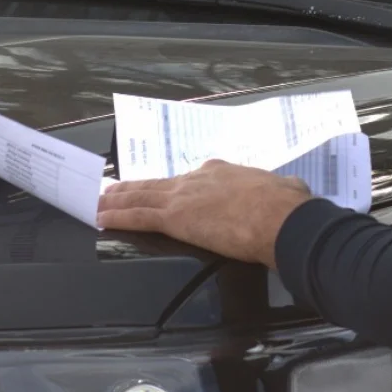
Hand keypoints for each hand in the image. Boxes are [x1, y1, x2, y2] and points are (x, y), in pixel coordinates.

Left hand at [96, 160, 312, 267]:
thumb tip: (294, 190)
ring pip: (141, 196)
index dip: (176, 184)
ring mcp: (185, 196)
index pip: (194, 177)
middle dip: (135, 187)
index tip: (166, 186)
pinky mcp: (175, 218)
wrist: (281, 218)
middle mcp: (199, 179)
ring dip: (117, 200)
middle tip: (112, 188)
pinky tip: (101, 218)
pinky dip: (116, 216)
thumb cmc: (288, 207)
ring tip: (98, 201)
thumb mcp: (287, 189)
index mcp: (225, 172)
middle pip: (158, 183)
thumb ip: (283, 189)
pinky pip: (137, 217)